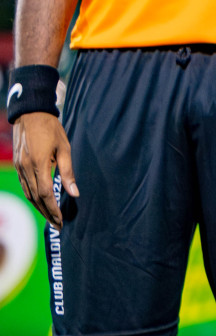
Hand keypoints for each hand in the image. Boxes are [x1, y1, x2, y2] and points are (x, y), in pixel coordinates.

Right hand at [12, 113, 76, 227]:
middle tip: (57, 225)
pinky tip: (40, 202)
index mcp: (39, 164)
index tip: (61, 221)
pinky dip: (32, 197)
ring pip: (28, 194)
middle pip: (35, 198)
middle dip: (47, 213)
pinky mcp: (17, 165)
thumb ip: (68, 171)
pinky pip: (24, 186)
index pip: (45, 194)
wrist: (30, 114)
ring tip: (51, 217)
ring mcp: (19, 167)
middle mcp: (25, 169)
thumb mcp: (64, 147)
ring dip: (39, 208)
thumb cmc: (51, 129)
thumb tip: (75, 193)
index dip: (53, 209)